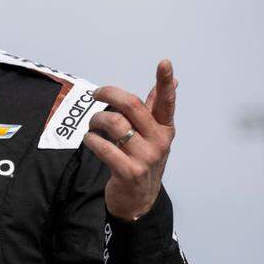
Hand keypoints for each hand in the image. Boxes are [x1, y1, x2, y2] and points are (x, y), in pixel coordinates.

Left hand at [84, 59, 176, 220]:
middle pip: (131, 106)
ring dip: (96, 121)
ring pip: (113, 124)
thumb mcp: (153, 135)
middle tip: (96, 95)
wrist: (138, 200)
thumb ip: (157, 108)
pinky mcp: (129, 172)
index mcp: (165, 129)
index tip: (165, 63)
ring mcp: (145, 158)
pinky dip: (91, 140)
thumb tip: (173, 81)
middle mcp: (159, 141)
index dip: (165, 82)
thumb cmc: (142, 160)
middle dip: (108, 95)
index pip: (166, 102)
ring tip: (93, 126)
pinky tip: (90, 141)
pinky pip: (103, 147)